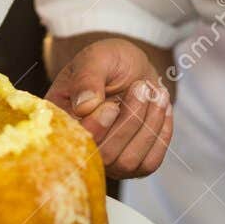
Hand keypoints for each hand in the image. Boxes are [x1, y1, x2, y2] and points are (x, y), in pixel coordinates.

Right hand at [46, 38, 172, 177]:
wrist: (133, 68)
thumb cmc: (110, 62)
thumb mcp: (96, 58)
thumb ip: (87, 78)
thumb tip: (84, 106)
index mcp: (62, 122)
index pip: (76, 140)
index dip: (95, 128)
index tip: (112, 105)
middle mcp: (82, 148)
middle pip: (105, 156)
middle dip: (129, 121)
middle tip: (142, 88)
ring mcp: (108, 161)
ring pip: (128, 162)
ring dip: (148, 125)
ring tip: (157, 93)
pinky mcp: (133, 166)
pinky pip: (150, 162)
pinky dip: (161, 134)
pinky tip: (162, 108)